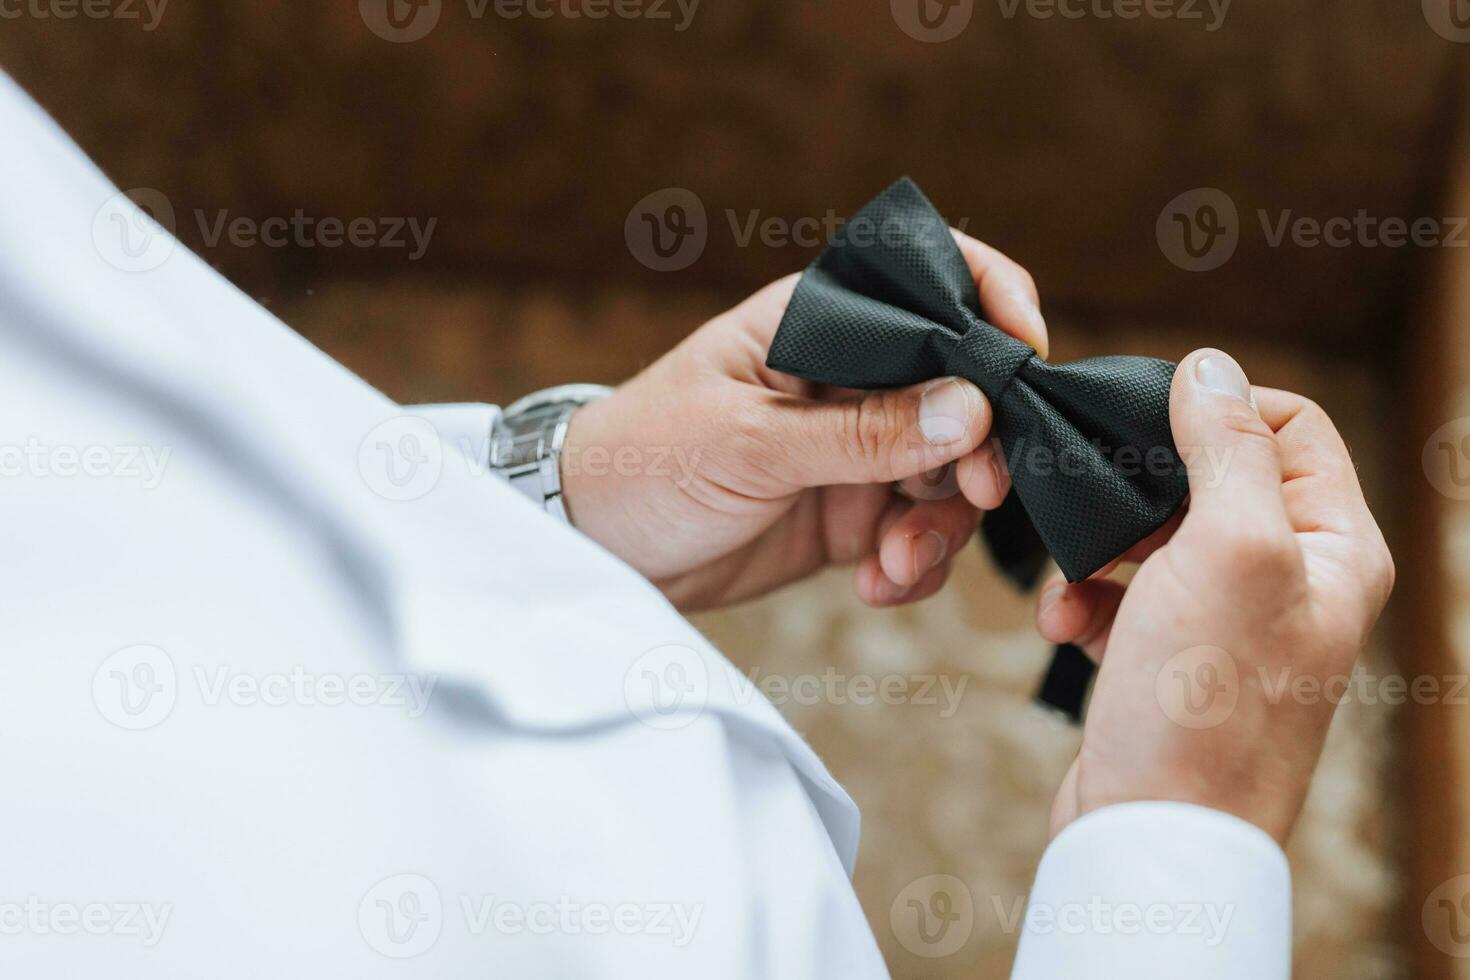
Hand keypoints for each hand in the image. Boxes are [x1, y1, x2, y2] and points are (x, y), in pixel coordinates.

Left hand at [560, 231, 1048, 611]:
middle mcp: (852, 375)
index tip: (1027, 361)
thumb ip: (862, 432)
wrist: (594, 547)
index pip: (934, 281)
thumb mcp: (750, 444)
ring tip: (895, 562)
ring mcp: (857, 445)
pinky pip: (918, 532)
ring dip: (942, 524)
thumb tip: (975, 409)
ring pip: (951, 473)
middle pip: (964, 391)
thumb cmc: (646, 461)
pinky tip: (875, 582)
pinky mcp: (851, 510)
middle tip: (976, 493)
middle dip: (982, 447)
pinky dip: (913, 563)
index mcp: (821, 320)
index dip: (994, 305)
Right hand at [1035, 349, 1394, 843]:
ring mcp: (1226, 621)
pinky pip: (1121, 592)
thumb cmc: (1203, 704)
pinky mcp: (1168, 657)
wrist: (1151, 832)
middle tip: (1095, 497)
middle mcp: (1288, 578)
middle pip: (1211, 475)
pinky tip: (1063, 622)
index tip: (1148, 419)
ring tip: (1074, 574)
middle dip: (1141, 484)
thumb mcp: (1227, 550)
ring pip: (1154, 533)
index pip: (1292, 425)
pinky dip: (1083, 596)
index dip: (1220, 408)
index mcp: (1332, 545)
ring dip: (1101, 543)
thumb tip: (1210, 366)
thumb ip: (1227, 448)